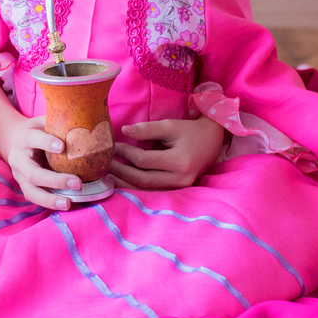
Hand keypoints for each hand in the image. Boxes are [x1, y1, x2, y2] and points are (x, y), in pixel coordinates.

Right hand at [1, 115, 82, 211]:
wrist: (12, 140)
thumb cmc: (36, 129)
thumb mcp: (43, 121)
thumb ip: (59, 120)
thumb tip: (87, 116)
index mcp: (24, 138)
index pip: (34, 139)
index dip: (47, 142)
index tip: (63, 146)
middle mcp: (18, 159)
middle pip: (33, 173)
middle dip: (55, 180)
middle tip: (78, 182)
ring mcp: (19, 176)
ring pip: (31, 191)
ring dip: (50, 199)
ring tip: (68, 204)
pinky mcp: (25, 186)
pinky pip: (36, 198)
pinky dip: (50, 203)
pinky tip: (67, 204)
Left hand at [110, 116, 224, 190]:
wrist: (212, 141)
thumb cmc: (189, 131)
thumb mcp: (169, 125)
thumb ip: (147, 129)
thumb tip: (124, 131)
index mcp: (180, 162)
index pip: (144, 161)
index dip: (126, 154)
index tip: (114, 146)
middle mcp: (181, 179)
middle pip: (143, 180)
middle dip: (121, 172)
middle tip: (105, 164)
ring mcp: (180, 188)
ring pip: (147, 190)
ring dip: (126, 184)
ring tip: (108, 177)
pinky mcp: (177, 190)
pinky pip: (153, 191)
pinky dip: (136, 188)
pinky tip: (123, 182)